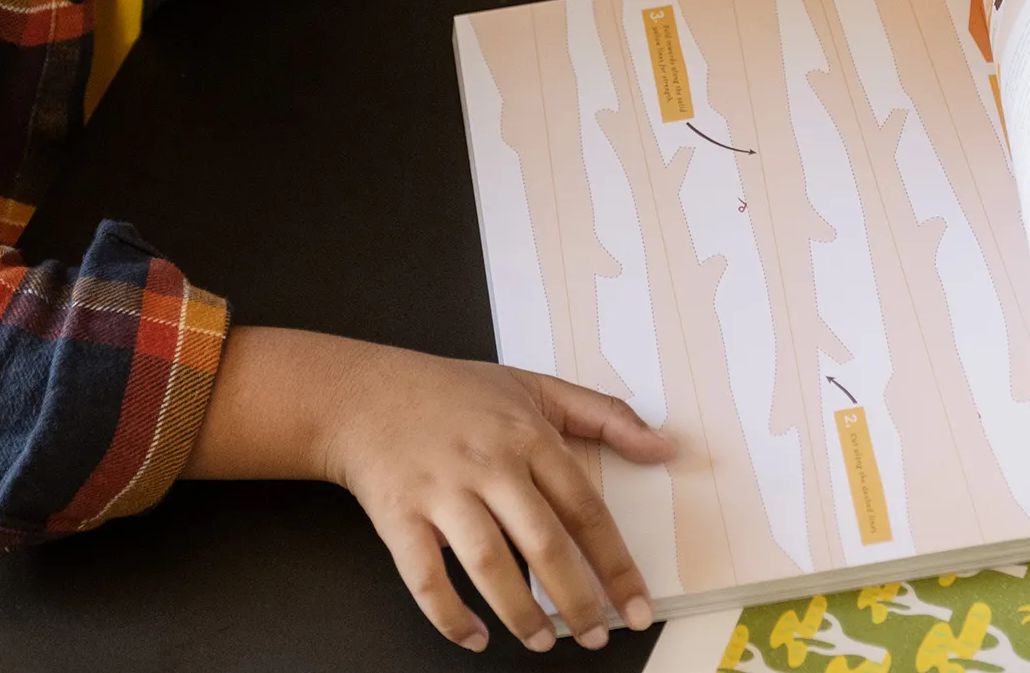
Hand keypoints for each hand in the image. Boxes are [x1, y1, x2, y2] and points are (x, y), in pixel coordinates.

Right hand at [182, 328, 674, 651]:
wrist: (365, 394)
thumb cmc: (454, 394)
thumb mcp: (535, 386)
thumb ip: (603, 414)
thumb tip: (665, 445)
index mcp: (527, 436)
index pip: (586, 510)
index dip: (615, 565)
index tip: (638, 606)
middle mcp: (488, 463)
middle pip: (543, 543)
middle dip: (576, 600)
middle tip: (597, 636)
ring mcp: (441, 489)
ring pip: (488, 563)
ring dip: (519, 613)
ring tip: (542, 642)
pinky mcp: (398, 514)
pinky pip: (424, 576)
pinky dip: (448, 614)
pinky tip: (472, 636)